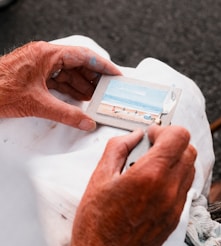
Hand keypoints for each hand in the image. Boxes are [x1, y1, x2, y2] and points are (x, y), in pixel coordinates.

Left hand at [0, 41, 120, 129]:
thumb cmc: (0, 90)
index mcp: (47, 55)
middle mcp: (44, 56)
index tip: (114, 74)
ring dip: (82, 85)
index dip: (102, 65)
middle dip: (93, 78)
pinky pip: (58, 79)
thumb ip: (66, 115)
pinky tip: (79, 97)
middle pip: (77, 64)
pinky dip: (70, 89)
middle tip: (107, 89)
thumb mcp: (39, 105)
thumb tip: (85, 122)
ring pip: (68, 72)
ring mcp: (39, 65)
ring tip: (96, 96)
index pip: (83, 55)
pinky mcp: (35, 75)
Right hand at [63, 125, 196, 245]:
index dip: (164, 130)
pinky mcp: (175, 218)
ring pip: (190, 169)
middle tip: (151, 147)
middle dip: (172, 142)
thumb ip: (117, 149)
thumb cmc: (97, 225)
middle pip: (189, 150)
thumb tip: (133, 137)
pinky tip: (153, 185)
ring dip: (175, 160)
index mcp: (150, 175)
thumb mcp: (99, 178)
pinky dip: (175, 178)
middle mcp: (168, 190)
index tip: (150, 135)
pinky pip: (185, 188)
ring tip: (151, 167)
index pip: (179, 136)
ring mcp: (175, 206)